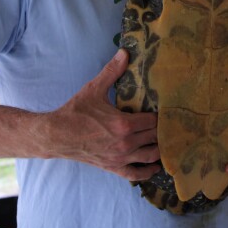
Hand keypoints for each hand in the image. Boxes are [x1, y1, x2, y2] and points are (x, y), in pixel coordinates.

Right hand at [48, 49, 159, 180]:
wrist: (57, 135)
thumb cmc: (75, 112)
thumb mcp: (94, 89)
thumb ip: (112, 71)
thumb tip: (124, 52)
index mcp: (124, 124)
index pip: (154, 121)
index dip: (161, 116)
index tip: (166, 110)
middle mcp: (125, 143)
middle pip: (155, 138)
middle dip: (163, 131)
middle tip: (170, 124)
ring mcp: (120, 158)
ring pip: (150, 156)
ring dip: (160, 150)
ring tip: (167, 142)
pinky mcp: (113, 167)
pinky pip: (135, 174)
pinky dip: (147, 172)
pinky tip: (155, 167)